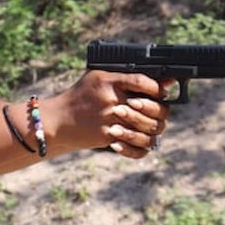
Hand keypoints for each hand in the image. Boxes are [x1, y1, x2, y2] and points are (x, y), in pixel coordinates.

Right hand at [45, 70, 170, 157]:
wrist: (58, 120)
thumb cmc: (81, 96)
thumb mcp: (99, 78)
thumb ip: (129, 78)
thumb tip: (167, 81)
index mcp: (109, 81)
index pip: (143, 81)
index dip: (157, 88)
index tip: (160, 92)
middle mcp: (110, 99)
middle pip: (150, 107)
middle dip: (157, 110)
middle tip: (155, 110)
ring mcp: (110, 119)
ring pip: (147, 129)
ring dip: (150, 128)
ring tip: (144, 125)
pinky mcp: (107, 136)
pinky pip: (135, 146)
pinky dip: (138, 146)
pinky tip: (135, 140)